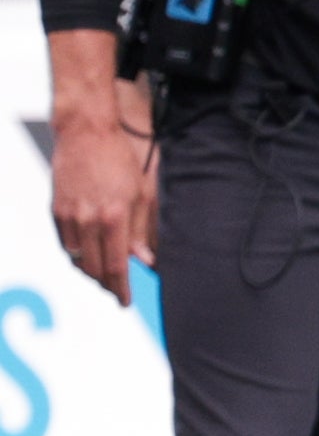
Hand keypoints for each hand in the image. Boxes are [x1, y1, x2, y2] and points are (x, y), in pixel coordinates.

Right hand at [48, 115, 154, 300]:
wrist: (86, 133)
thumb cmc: (120, 161)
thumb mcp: (143, 193)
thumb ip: (143, 230)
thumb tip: (145, 261)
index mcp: (114, 217)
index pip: (117, 266)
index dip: (121, 289)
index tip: (125, 302)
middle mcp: (88, 220)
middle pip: (94, 269)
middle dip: (106, 285)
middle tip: (118, 291)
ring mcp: (69, 216)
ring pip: (77, 259)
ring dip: (91, 272)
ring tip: (106, 275)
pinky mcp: (56, 210)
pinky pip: (66, 244)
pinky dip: (78, 255)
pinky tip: (90, 255)